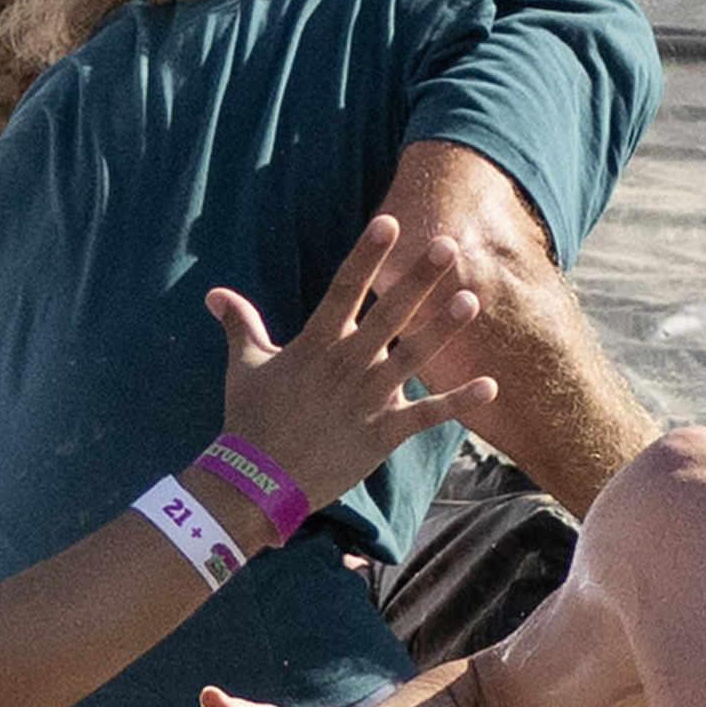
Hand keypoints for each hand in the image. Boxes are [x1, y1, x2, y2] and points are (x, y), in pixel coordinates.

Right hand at [209, 206, 496, 519]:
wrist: (257, 483)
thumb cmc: (249, 422)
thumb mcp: (244, 368)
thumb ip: (240, 325)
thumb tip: (214, 293)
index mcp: (315, 344)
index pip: (345, 289)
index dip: (367, 255)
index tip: (389, 223)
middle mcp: (346, 366)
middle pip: (388, 314)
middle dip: (419, 279)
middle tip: (448, 246)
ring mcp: (367, 400)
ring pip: (413, 358)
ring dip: (443, 329)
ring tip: (471, 300)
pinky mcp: (382, 434)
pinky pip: (426, 416)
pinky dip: (458, 401)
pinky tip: (490, 384)